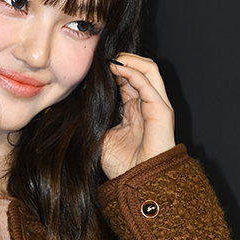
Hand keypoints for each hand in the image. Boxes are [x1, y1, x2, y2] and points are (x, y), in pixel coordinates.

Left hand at [101, 53, 175, 178]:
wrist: (138, 183)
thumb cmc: (122, 165)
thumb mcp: (101, 136)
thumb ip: (96, 117)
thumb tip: (78, 103)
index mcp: (134, 109)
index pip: (127, 79)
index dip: (113, 69)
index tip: (94, 66)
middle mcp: (147, 104)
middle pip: (140, 69)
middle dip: (122, 59)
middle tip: (102, 57)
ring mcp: (157, 105)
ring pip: (149, 69)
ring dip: (130, 60)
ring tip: (112, 58)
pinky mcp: (161, 110)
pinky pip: (148, 82)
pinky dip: (133, 71)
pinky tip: (117, 68)